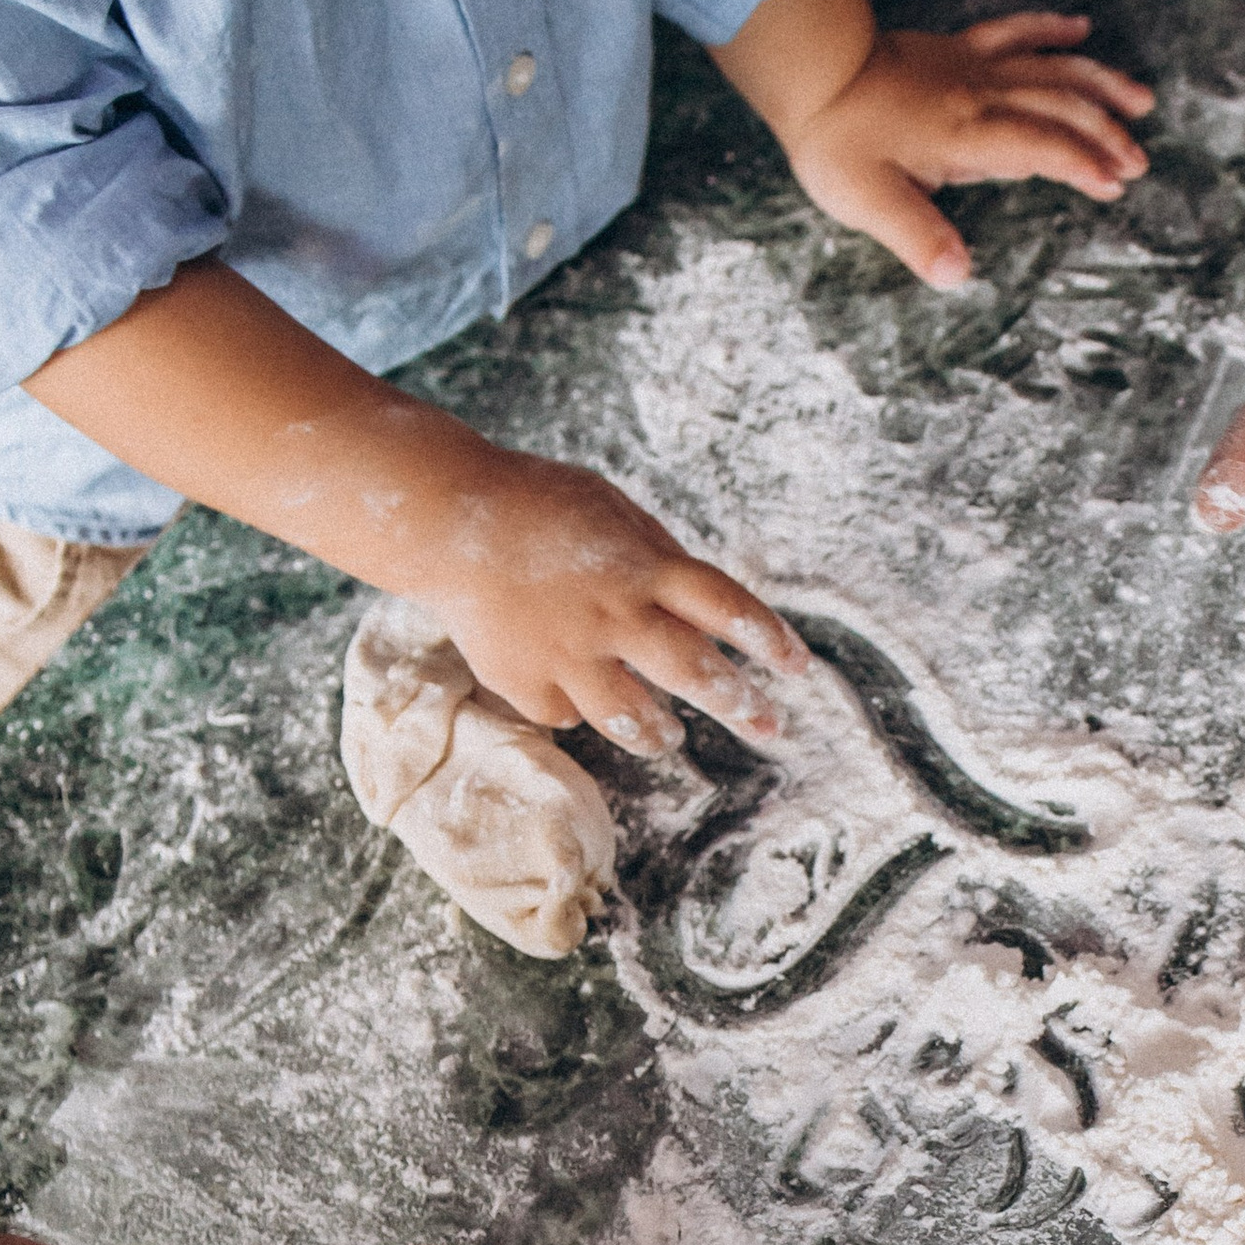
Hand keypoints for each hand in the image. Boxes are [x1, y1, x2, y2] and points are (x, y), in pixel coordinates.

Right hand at [408, 438, 804, 750]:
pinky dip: (576, 709)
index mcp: (643, 566)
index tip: (799, 668)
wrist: (444, 519)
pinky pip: (566, 713)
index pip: (727, 607)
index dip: (770, 640)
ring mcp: (567, 653)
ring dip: (659, 733)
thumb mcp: (613, 509)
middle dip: (740, 705)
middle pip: (693, 672)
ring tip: (670, 738)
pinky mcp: (523, 680)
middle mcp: (613, 613)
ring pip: (631, 717)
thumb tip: (704, 608)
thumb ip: (659, 557)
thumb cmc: (539, 506)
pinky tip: (578, 698)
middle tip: (768, 728)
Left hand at [784, 12, 1154, 287]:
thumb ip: (918, 237)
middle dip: (1106, 134)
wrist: (809, 67)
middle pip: (1061, 106)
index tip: (1113, 185)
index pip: (1043, 146)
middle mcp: (981, 96)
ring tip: (1140, 101)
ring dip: (1099, 83)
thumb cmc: (835, 138)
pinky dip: (1051, 28)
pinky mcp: (956, 49)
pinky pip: (1015, 30)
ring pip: (1051, 67)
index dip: (1083, 164)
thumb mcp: (868, 201)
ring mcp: (972, 67)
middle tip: (1137, 163)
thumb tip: (957, 275)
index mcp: (968, 135)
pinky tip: (1080, 28)